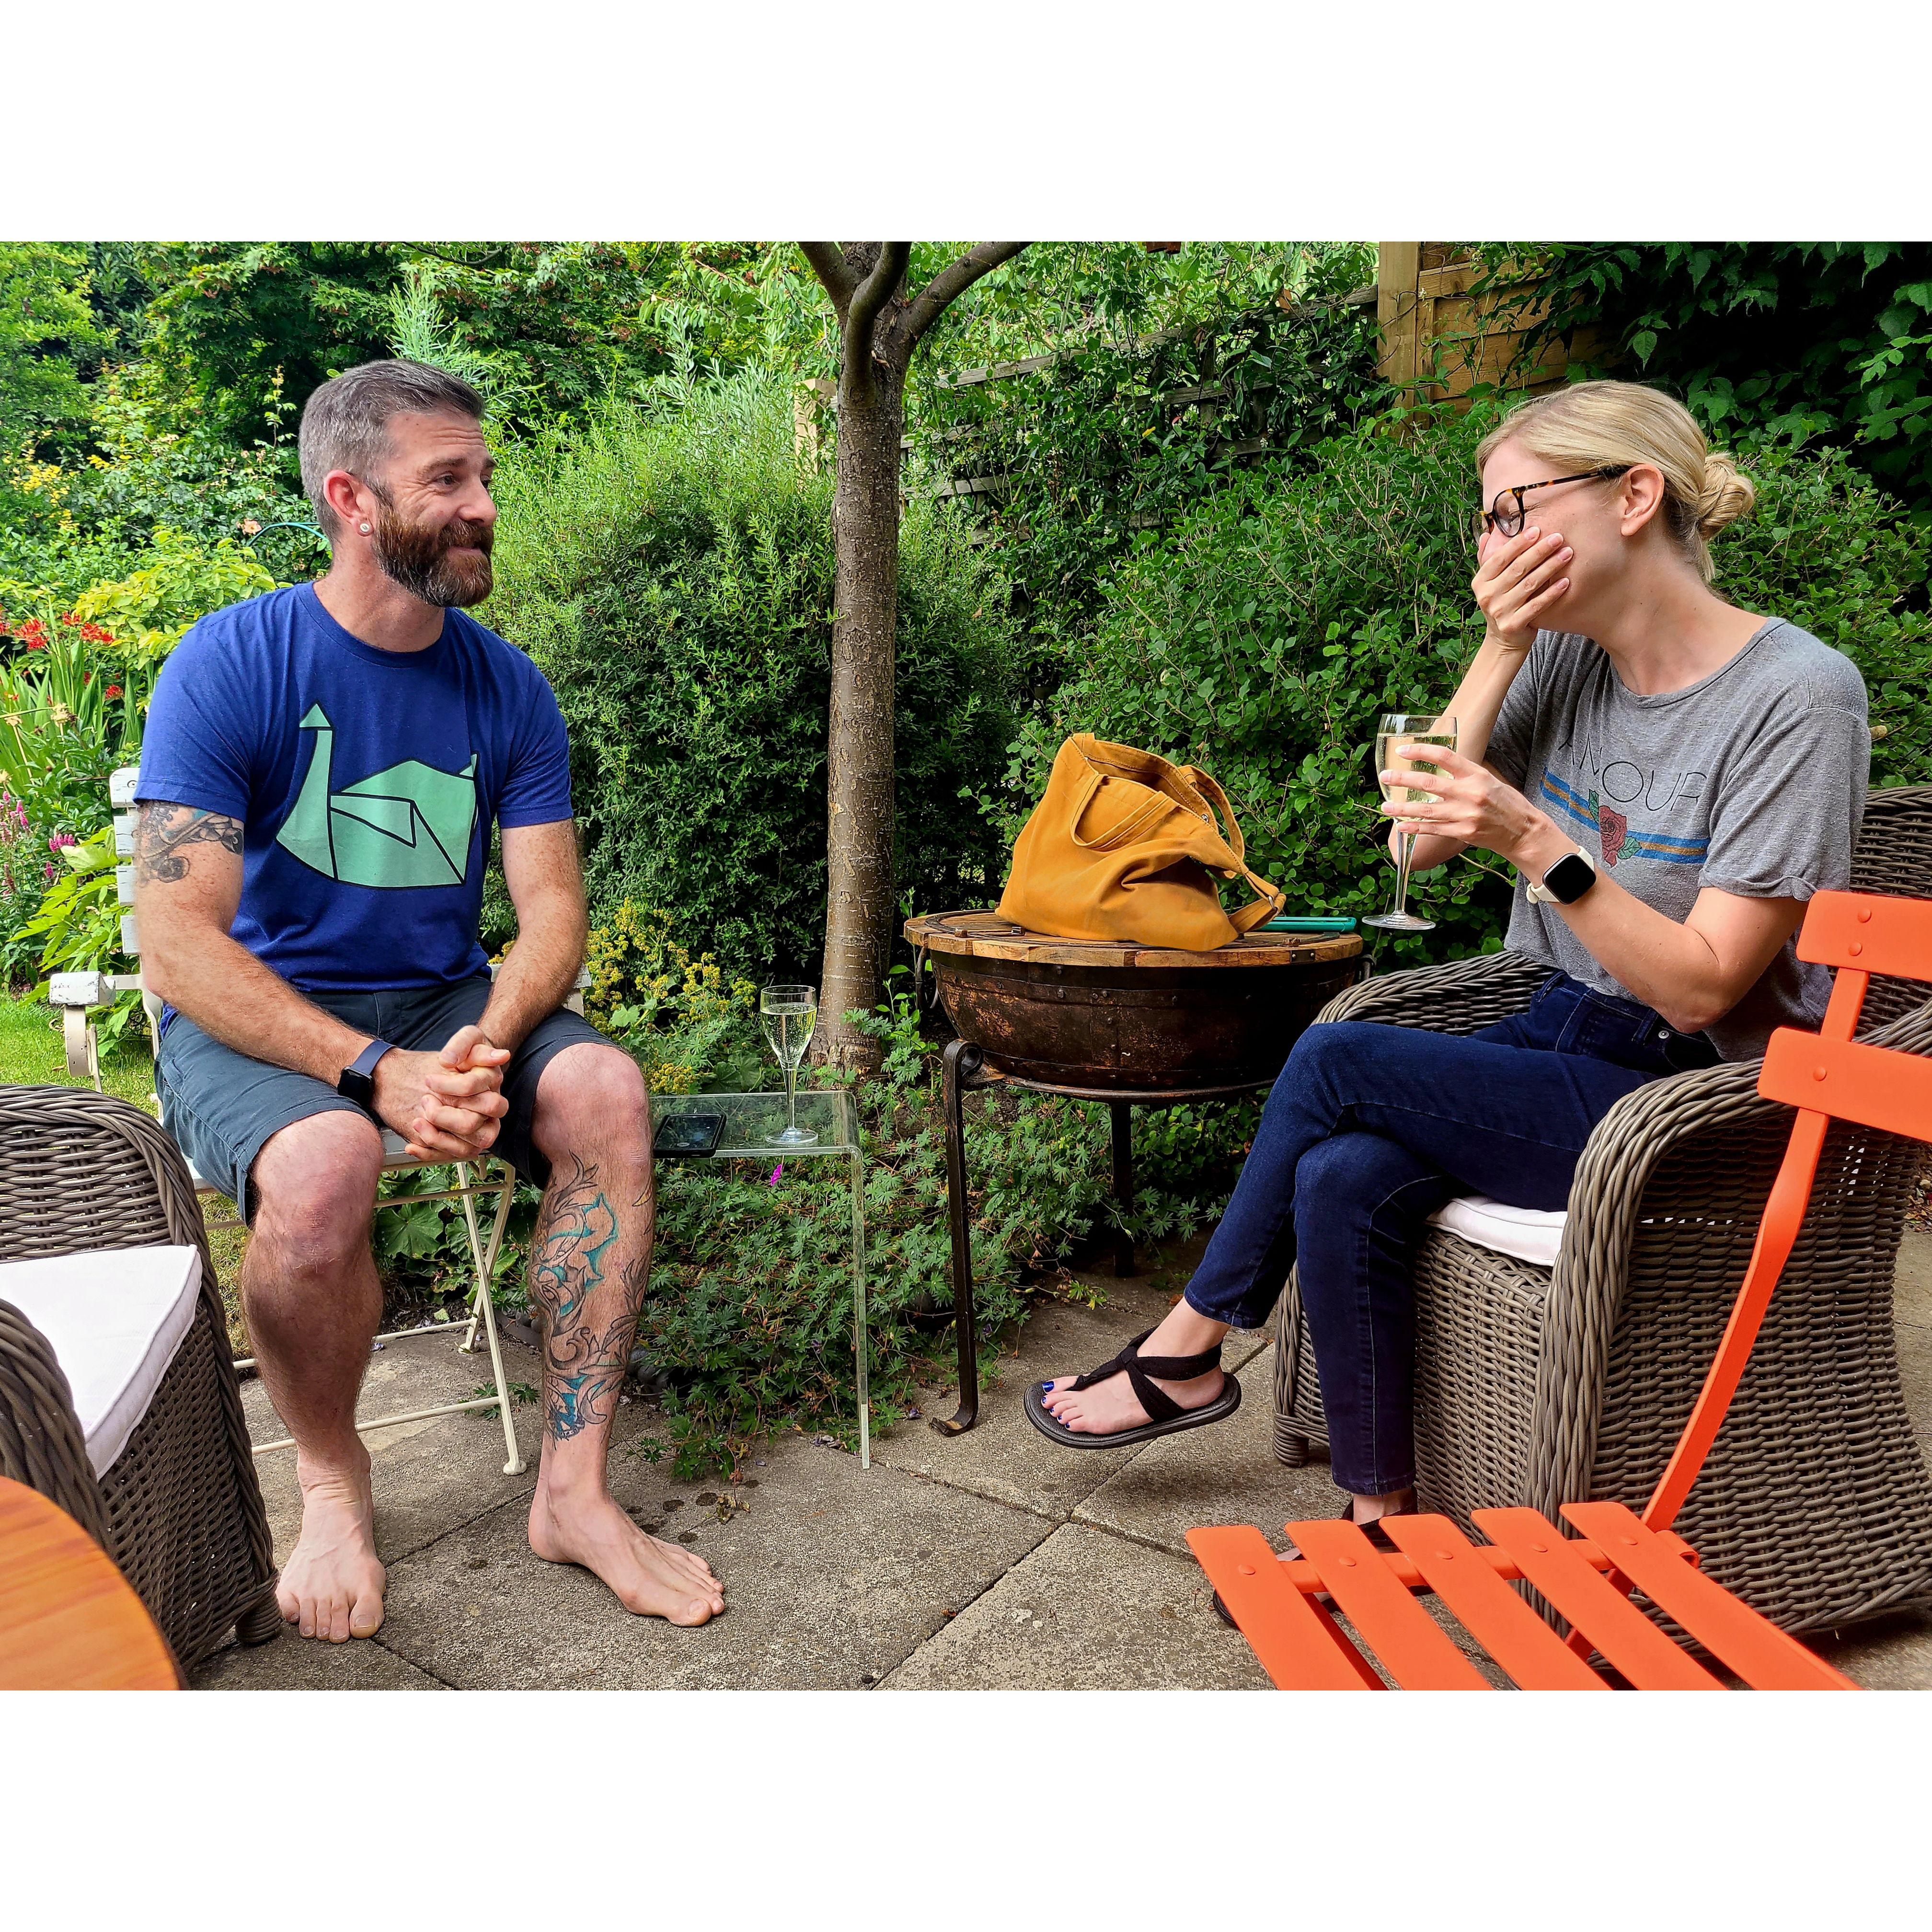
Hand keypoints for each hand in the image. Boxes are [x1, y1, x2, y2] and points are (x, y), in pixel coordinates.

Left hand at [372, 1044, 508, 1161]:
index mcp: (492, 1085)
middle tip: (425, 1101)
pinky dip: (428, 1153)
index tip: (428, 1079)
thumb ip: (465, 1043)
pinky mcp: (464, 1143)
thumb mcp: (467, 1039)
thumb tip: (462, 1058)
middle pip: (473, 1124)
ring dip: (436, 1138)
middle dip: (443, 1116)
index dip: (450, 1087)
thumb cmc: (460, 1054)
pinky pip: (451, 1157)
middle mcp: (491, 1111)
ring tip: (417, 1122)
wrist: (448, 1070)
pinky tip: (413, 1144)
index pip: (477, 1092)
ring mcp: (479, 1129)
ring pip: (467, 1148)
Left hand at [1378, 744, 1552, 865]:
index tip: (1402, 750)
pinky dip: (1415, 828)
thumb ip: (1464, 775)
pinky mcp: (1463, 832)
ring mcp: (1466, 814)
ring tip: (1385, 807)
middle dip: (1402, 780)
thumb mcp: (1488, 780)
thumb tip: (1438, 767)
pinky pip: (1433, 829)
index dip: (1421, 751)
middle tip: (1384, 777)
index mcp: (1476, 775)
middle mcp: (1470, 793)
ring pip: (1426, 810)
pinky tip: (1401, 826)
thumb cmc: (1505, 803)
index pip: (1444, 757)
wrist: (1523, 830)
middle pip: (1429, 784)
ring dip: (1402, 809)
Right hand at [1472, 524, 1573, 651]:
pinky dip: (1551, 593)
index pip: (1500, 558)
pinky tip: (1565, 581)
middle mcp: (1487, 596)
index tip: (1537, 530)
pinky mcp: (1513, 625)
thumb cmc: (1502, 605)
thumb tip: (1488, 534)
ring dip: (1550, 567)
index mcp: (1480, 582)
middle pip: (1517, 569)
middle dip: (1540, 551)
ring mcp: (1500, 612)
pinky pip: (1537, 605)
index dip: (1518, 543)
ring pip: (1529, 585)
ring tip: (1567, 554)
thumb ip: (1488, 560)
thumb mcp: (1490, 584)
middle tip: (1559, 538)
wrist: (1503, 641)